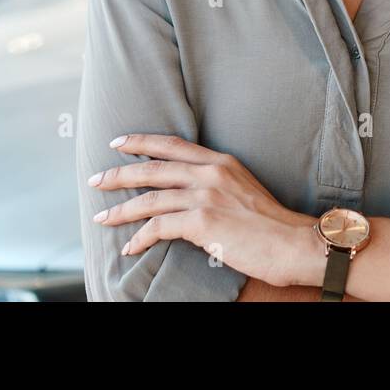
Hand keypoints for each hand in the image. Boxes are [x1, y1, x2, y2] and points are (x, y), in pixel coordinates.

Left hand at [88, 133, 319, 287]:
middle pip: (152, 168)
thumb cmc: (272, 225)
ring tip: (101, 219)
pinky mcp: (202, 222)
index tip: (118, 143)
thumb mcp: (244, 190)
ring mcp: (205, 196)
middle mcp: (210, 173)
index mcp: (221, 162)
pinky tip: (130, 247)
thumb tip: (191, 194)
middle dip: (118, 174)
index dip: (141, 142)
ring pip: (149, 199)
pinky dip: (140, 238)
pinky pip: (158, 227)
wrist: (294, 243)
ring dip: (120, 210)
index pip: (172, 144)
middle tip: (95, 180)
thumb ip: (218, 184)